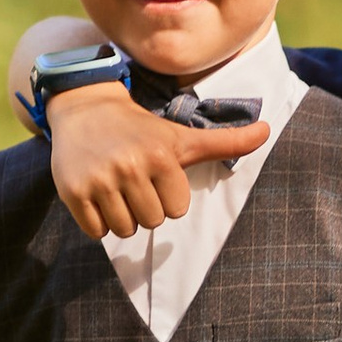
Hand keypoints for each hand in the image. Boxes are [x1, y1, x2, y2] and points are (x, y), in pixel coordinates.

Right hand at [49, 87, 267, 242]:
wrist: (85, 109)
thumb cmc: (142, 129)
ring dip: (123, 217)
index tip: (157, 175)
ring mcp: (99, 180)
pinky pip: (96, 232)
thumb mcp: (184, 136)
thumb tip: (269, 131)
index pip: (176, 210)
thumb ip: (228, 141)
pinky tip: (98, 194)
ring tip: (117, 188)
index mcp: (161, 155)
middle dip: (146, 208)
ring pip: (125, 230)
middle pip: (151, 222)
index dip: (168, 197)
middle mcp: (129, 166)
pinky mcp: (72, 191)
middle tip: (135, 182)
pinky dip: (98, 221)